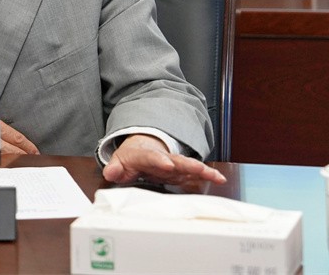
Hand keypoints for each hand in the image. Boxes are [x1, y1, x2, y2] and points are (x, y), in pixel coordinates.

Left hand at [102, 134, 226, 185]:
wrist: (142, 148)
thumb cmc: (132, 157)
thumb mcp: (119, 161)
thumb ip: (115, 168)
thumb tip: (110, 173)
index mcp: (146, 155)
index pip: (152, 157)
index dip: (159, 161)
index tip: (166, 165)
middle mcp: (164, 158)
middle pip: (177, 160)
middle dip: (188, 165)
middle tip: (200, 169)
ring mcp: (174, 165)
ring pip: (189, 166)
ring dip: (202, 171)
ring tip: (215, 175)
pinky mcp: (181, 172)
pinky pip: (195, 174)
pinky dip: (207, 176)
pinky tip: (219, 179)